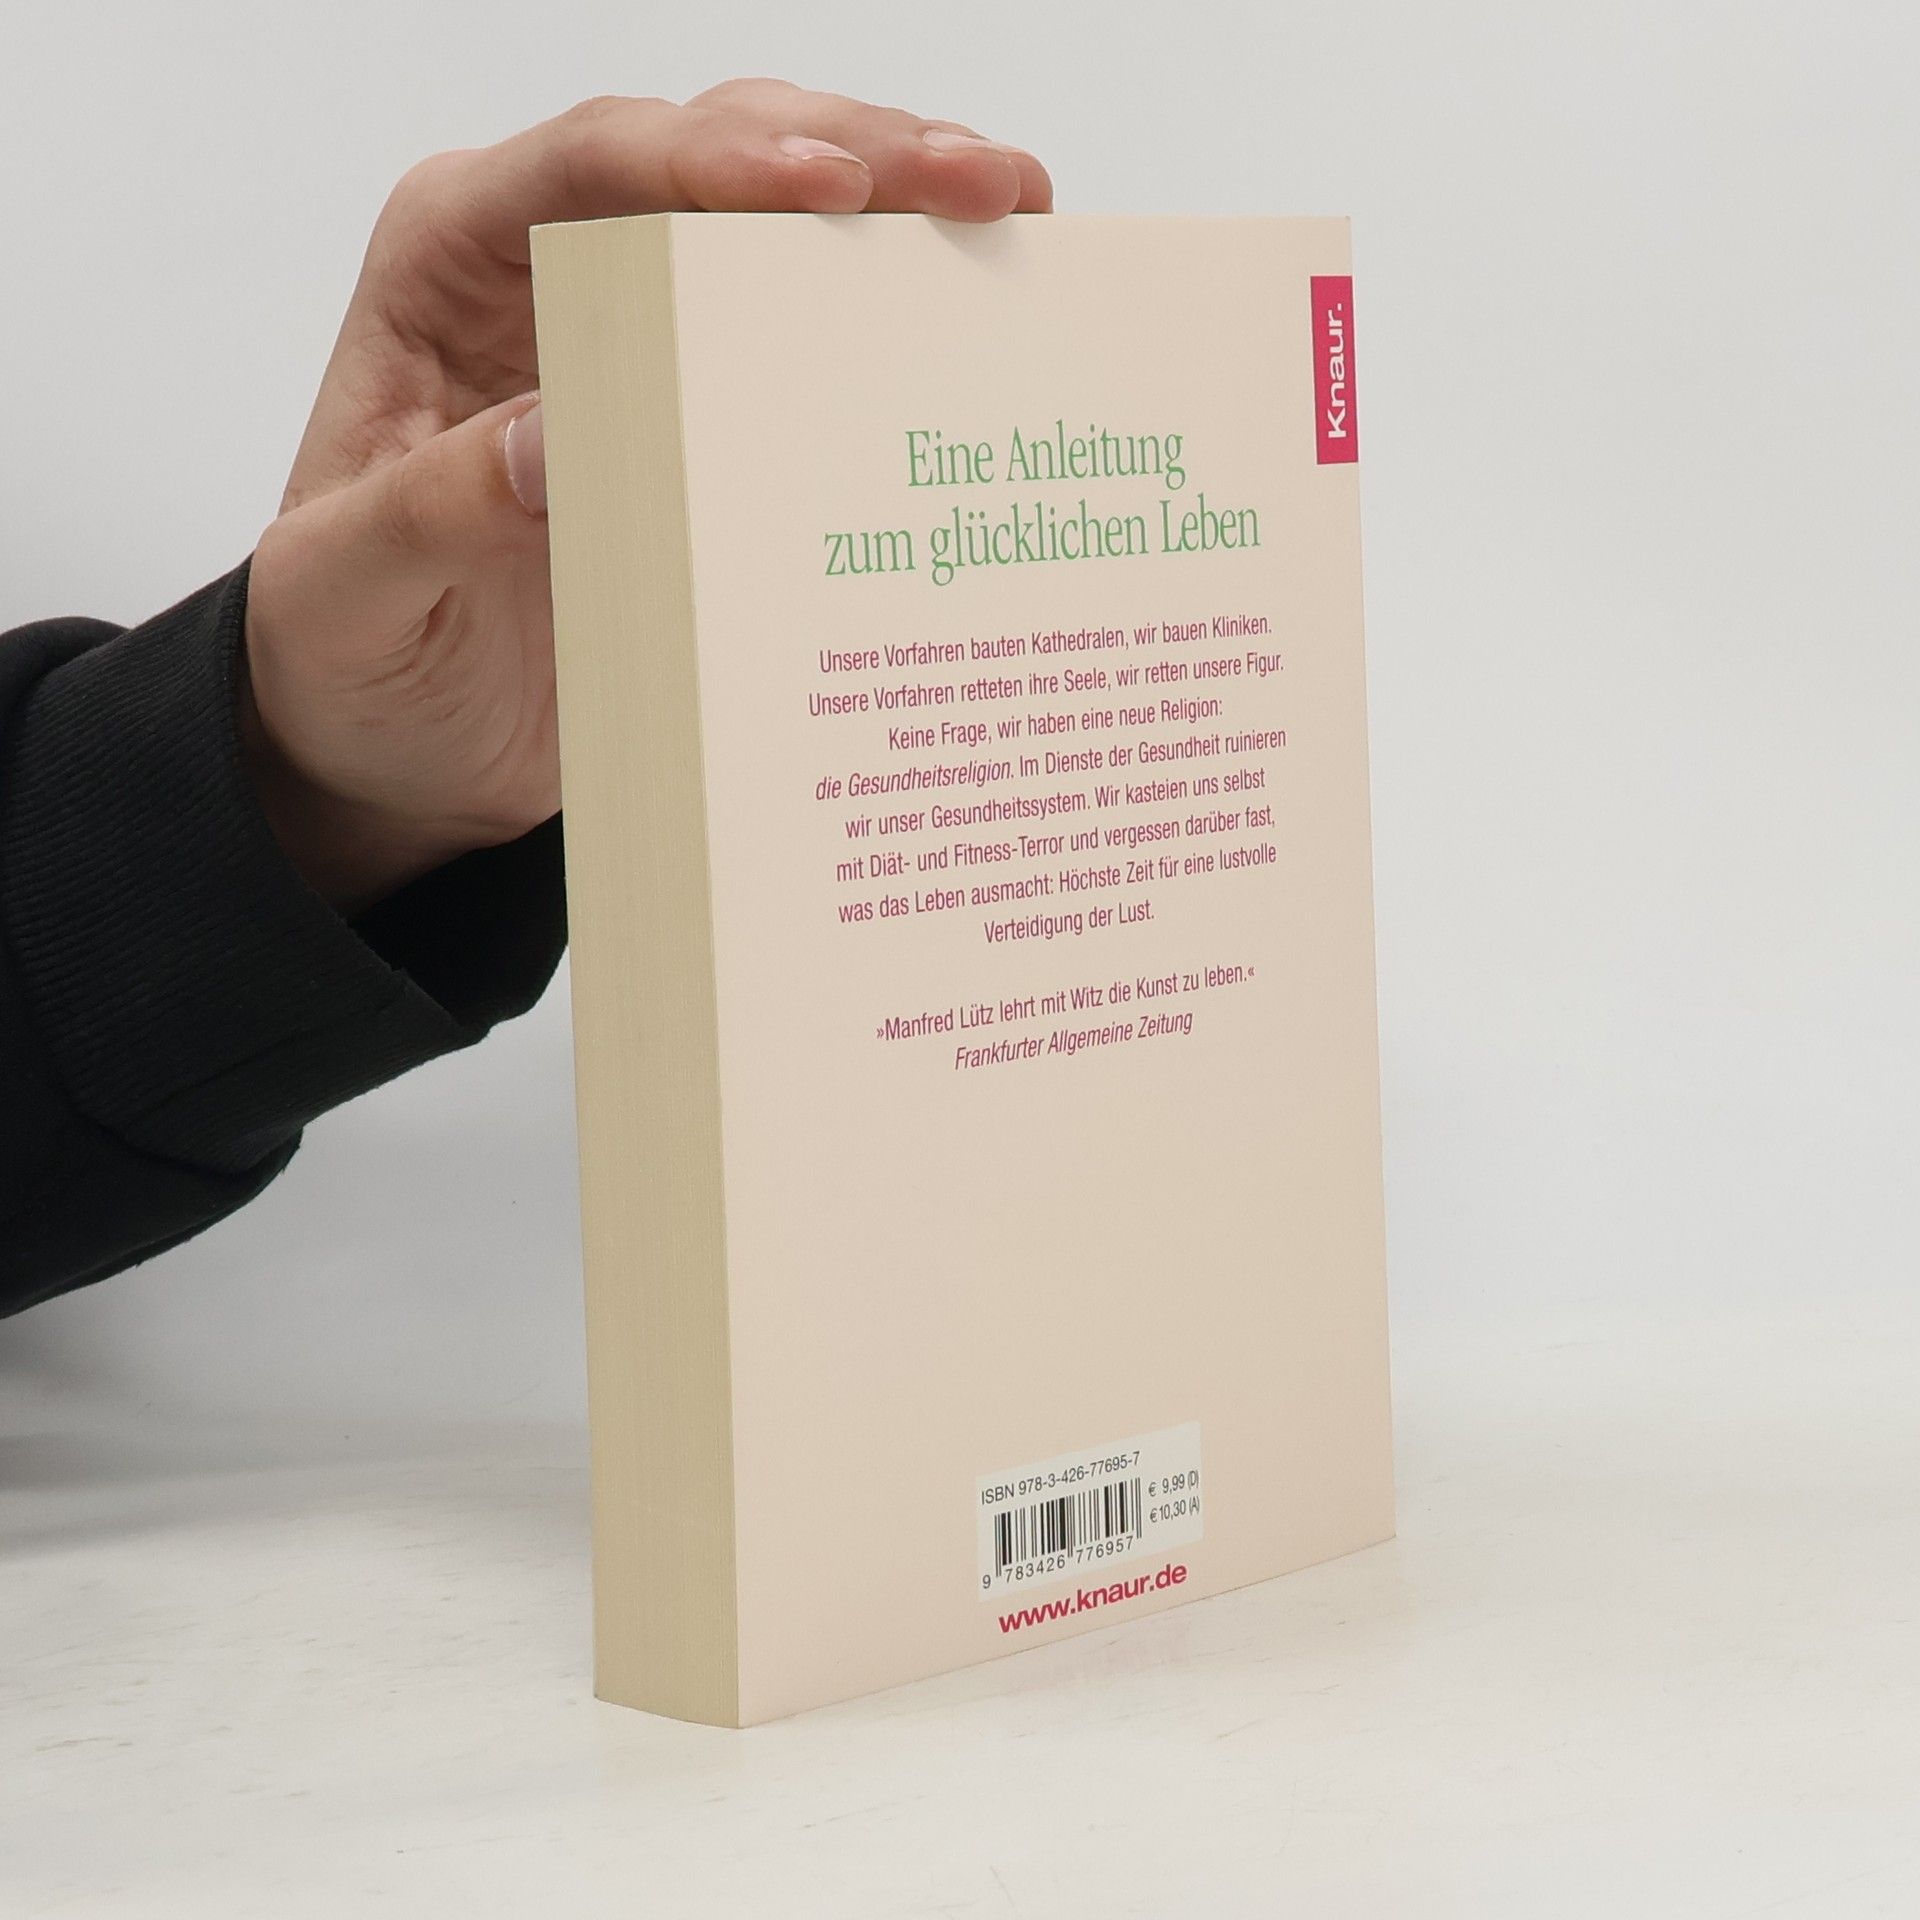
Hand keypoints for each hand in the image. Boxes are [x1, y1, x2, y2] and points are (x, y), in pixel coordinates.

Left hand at [243, 80, 1051, 911]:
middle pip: (715, 160)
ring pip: (782, 230)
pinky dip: (896, 322)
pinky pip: (809, 346)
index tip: (832, 189)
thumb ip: (433, 507)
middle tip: (981, 185)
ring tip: (1014, 215)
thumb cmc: (343, 653)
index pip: (594, 167)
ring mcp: (641, 341)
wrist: (394, 741)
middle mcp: (554, 274)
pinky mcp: (705, 419)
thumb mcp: (347, 590)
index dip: (720, 159)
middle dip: (858, 153)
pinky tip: (977, 317)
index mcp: (452, 268)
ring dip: (902, 215)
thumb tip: (556, 438)